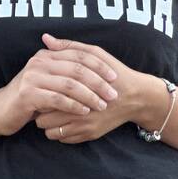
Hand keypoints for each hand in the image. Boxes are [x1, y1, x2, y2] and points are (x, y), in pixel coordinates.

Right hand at [0, 32, 122, 138]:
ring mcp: (32, 77)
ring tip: (101, 105)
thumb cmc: (31, 96)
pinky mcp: (28, 94)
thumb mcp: (48, 78)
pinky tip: (84, 111)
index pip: (80, 54)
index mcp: (47, 54)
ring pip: (69, 84)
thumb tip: (93, 59)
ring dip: (89, 95)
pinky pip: (57, 99)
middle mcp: (40, 61)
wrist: (0, 110)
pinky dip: (73, 105)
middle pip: (77, 68)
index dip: (100, 65)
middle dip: (98, 82)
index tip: (115, 77)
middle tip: (112, 94)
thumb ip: (66, 68)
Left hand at [32, 33, 157, 143]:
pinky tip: (68, 120)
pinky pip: (63, 139)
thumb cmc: (115, 73)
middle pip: (41, 120)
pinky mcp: (89, 136)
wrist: (136, 97)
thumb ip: (69, 47)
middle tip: (48, 103)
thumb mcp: (96, 54)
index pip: (42, 99)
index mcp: (76, 91)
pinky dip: (62, 132)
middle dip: (43, 111)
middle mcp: (77, 112)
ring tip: (57, 113)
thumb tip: (46, 38)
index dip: (41, 95)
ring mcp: (83, 127)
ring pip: (50, 132)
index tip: (44, 90)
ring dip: (51, 124)